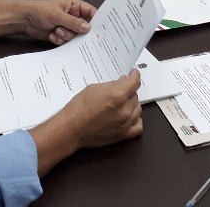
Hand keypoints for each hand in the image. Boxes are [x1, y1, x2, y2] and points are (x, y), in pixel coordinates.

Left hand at [22, 0, 97, 44]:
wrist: (24, 20)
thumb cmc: (40, 10)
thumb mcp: (57, 15)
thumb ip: (73, 22)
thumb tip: (88, 28)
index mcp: (75, 6)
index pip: (91, 13)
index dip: (96, 21)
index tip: (99, 30)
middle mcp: (73, 17)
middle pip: (85, 28)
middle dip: (78, 32)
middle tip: (71, 32)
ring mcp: (68, 27)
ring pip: (75, 37)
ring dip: (66, 36)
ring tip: (56, 30)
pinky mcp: (61, 36)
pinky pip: (67, 42)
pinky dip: (60, 40)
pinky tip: (52, 35)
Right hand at [29, 69, 143, 175]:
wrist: (71, 129)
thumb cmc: (79, 108)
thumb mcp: (95, 88)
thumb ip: (112, 85)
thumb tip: (122, 83)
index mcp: (118, 95)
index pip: (135, 82)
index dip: (134, 75)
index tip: (133, 74)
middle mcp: (124, 110)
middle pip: (135, 95)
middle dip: (129, 90)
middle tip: (121, 88)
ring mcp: (125, 123)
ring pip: (138, 109)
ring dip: (132, 103)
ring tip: (124, 102)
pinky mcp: (123, 135)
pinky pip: (138, 126)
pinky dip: (135, 119)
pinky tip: (129, 116)